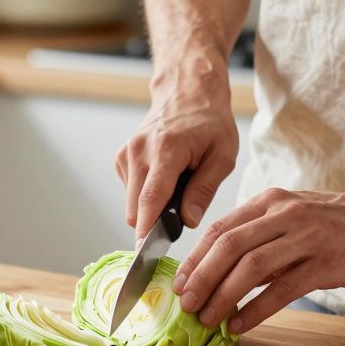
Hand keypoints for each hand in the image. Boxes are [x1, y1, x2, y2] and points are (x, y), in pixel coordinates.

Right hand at [116, 73, 237, 237]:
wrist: (187, 91)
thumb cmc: (210, 122)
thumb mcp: (222, 156)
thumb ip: (204, 190)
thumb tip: (188, 221)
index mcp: (166, 150)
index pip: (150, 199)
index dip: (147, 230)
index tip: (145, 254)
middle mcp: (139, 151)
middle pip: (136, 208)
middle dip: (154, 222)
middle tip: (182, 217)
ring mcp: (127, 153)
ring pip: (132, 203)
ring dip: (151, 207)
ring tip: (178, 189)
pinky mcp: (122, 157)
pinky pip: (130, 192)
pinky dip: (146, 194)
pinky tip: (165, 179)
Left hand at [172, 185, 344, 332]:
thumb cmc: (342, 223)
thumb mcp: (295, 220)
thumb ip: (262, 240)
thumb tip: (224, 274)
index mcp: (271, 203)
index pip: (219, 229)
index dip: (194, 259)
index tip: (178, 284)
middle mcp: (283, 215)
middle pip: (227, 246)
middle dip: (201, 278)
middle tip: (185, 304)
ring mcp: (305, 236)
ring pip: (250, 266)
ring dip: (223, 295)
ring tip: (207, 318)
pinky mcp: (326, 261)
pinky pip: (283, 288)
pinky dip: (256, 308)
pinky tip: (241, 324)